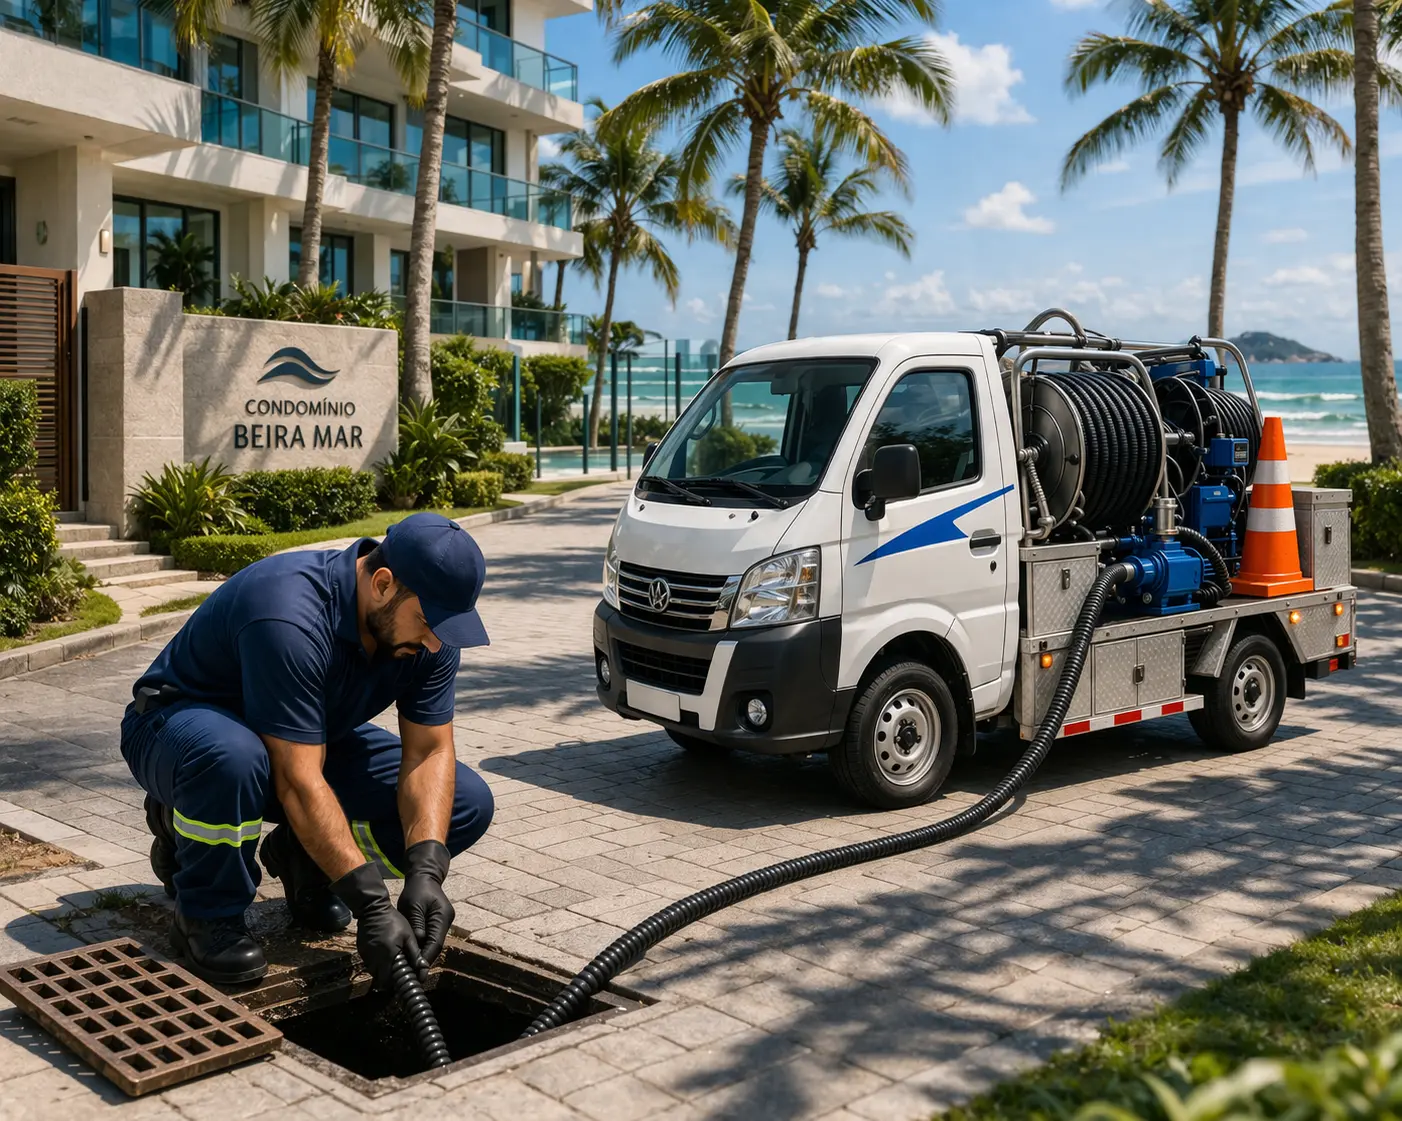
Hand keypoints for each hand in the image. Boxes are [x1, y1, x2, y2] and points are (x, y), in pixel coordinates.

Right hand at [331, 863, 423, 987]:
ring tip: (393, 964)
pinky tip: (384, 955)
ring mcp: (366, 957)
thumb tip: (422, 968)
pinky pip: (370, 964)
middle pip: (381, 981)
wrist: (372, 909)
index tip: (405, 981)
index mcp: (388, 957)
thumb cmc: (394, 921)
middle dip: (390, 981)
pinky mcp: (361, 952)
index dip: (397, 984)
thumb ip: (414, 953)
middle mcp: (374, 960)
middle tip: (400, 974)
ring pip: (375, 973)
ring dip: (383, 973)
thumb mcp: (408, 935)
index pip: (390, 982)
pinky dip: (377, 964)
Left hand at [398, 840, 454, 967]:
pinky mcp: (438, 924)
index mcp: (442, 916)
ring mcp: (444, 923)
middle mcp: (446, 921)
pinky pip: (431, 940)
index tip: (418, 973)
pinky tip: (414, 958)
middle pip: (436, 946)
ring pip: (434, 945)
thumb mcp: (412, 905)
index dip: (426, 959)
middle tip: (414, 978)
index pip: (435, 943)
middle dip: (425, 961)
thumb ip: (416, 924)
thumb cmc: (416, 890)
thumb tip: (417, 943)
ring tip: (412, 973)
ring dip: (424, 957)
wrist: (424, 877)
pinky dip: (423, 949)